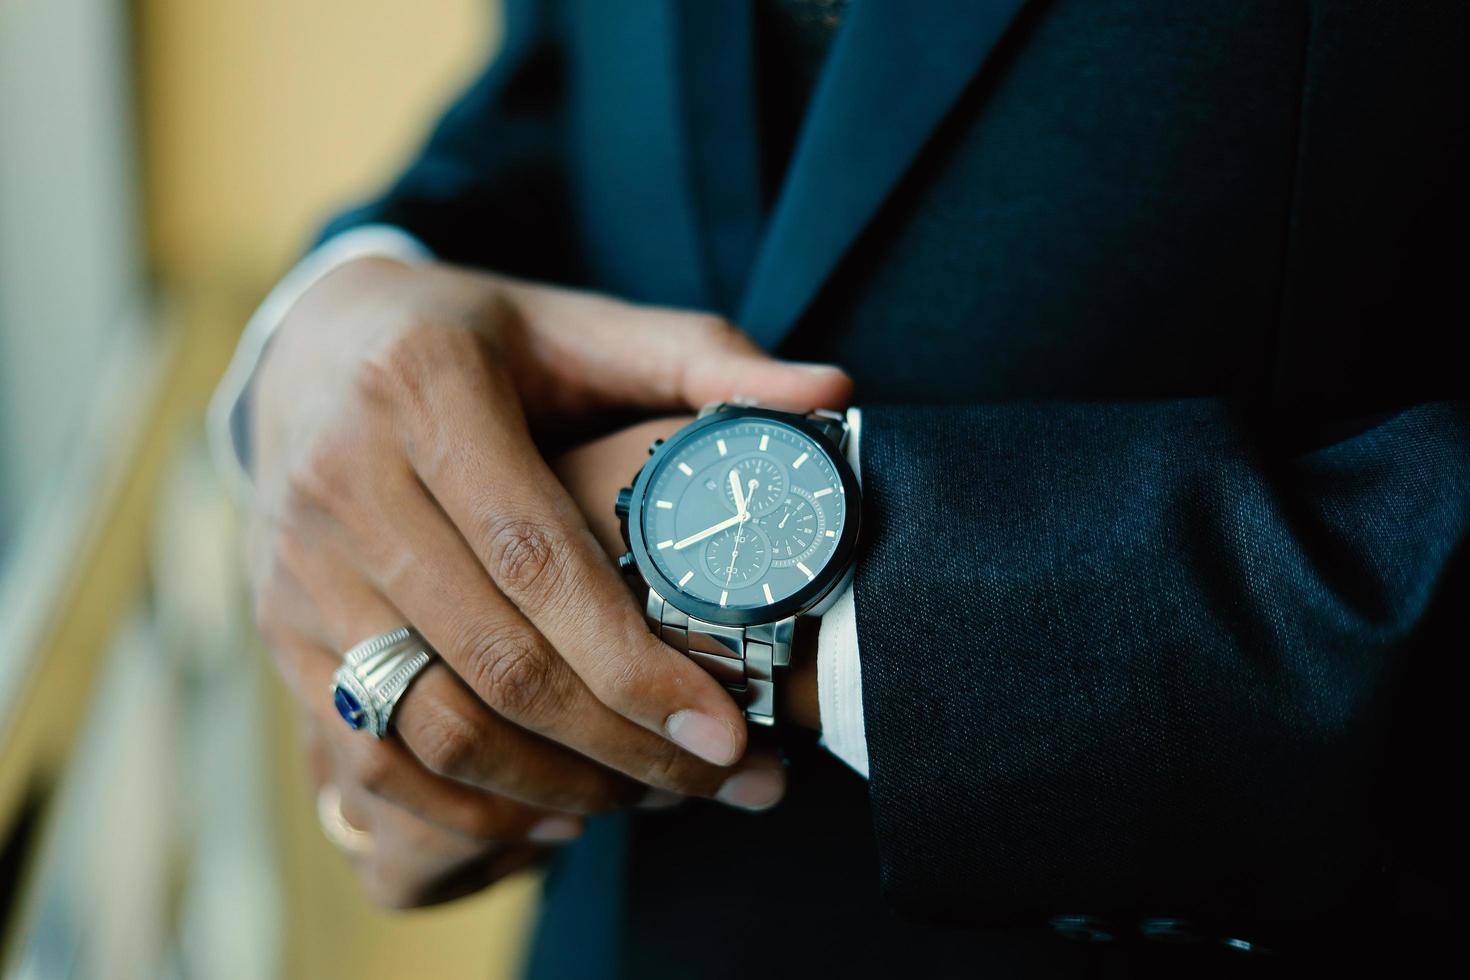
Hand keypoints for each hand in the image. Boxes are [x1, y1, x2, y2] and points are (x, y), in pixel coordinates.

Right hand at [249, 256, 849, 904]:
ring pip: (424, 724)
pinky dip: (461, 802)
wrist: (314, 347)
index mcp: (423, 390)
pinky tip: (552, 812)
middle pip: (490, 659)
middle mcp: (340, 479)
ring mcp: (297, 562)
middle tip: (726, 781)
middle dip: (620, 746)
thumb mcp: (580, 325)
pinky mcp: (279, 622)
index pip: (537, 558)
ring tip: (654, 800)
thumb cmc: (476, 340)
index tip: (730, 729)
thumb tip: (831, 395)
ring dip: (550, 786)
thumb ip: (702, 359)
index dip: (635, 661)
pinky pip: (365, 749)